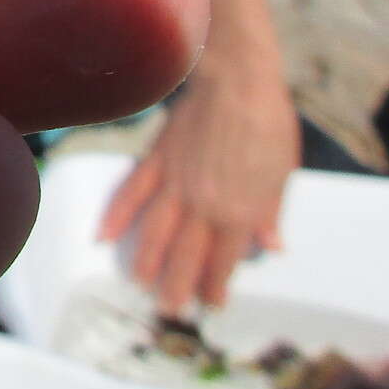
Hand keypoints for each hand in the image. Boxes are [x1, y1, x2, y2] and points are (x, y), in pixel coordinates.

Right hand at [100, 0, 296, 312]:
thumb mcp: (283, 170)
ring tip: (140, 283)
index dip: (217, 285)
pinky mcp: (157, 159)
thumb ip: (272, 211)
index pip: (225, 260)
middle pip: (186, 255)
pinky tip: (105, 236)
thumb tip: (271, 247)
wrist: (238, 78)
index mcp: (240, 210)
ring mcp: (176, 182)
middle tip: (170, 310)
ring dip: (147, 261)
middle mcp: (204, 203)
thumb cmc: (268, 121)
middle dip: (178, 287)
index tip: (212, 304)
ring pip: (156, 231)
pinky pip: (133, 192)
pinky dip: (118, 215)